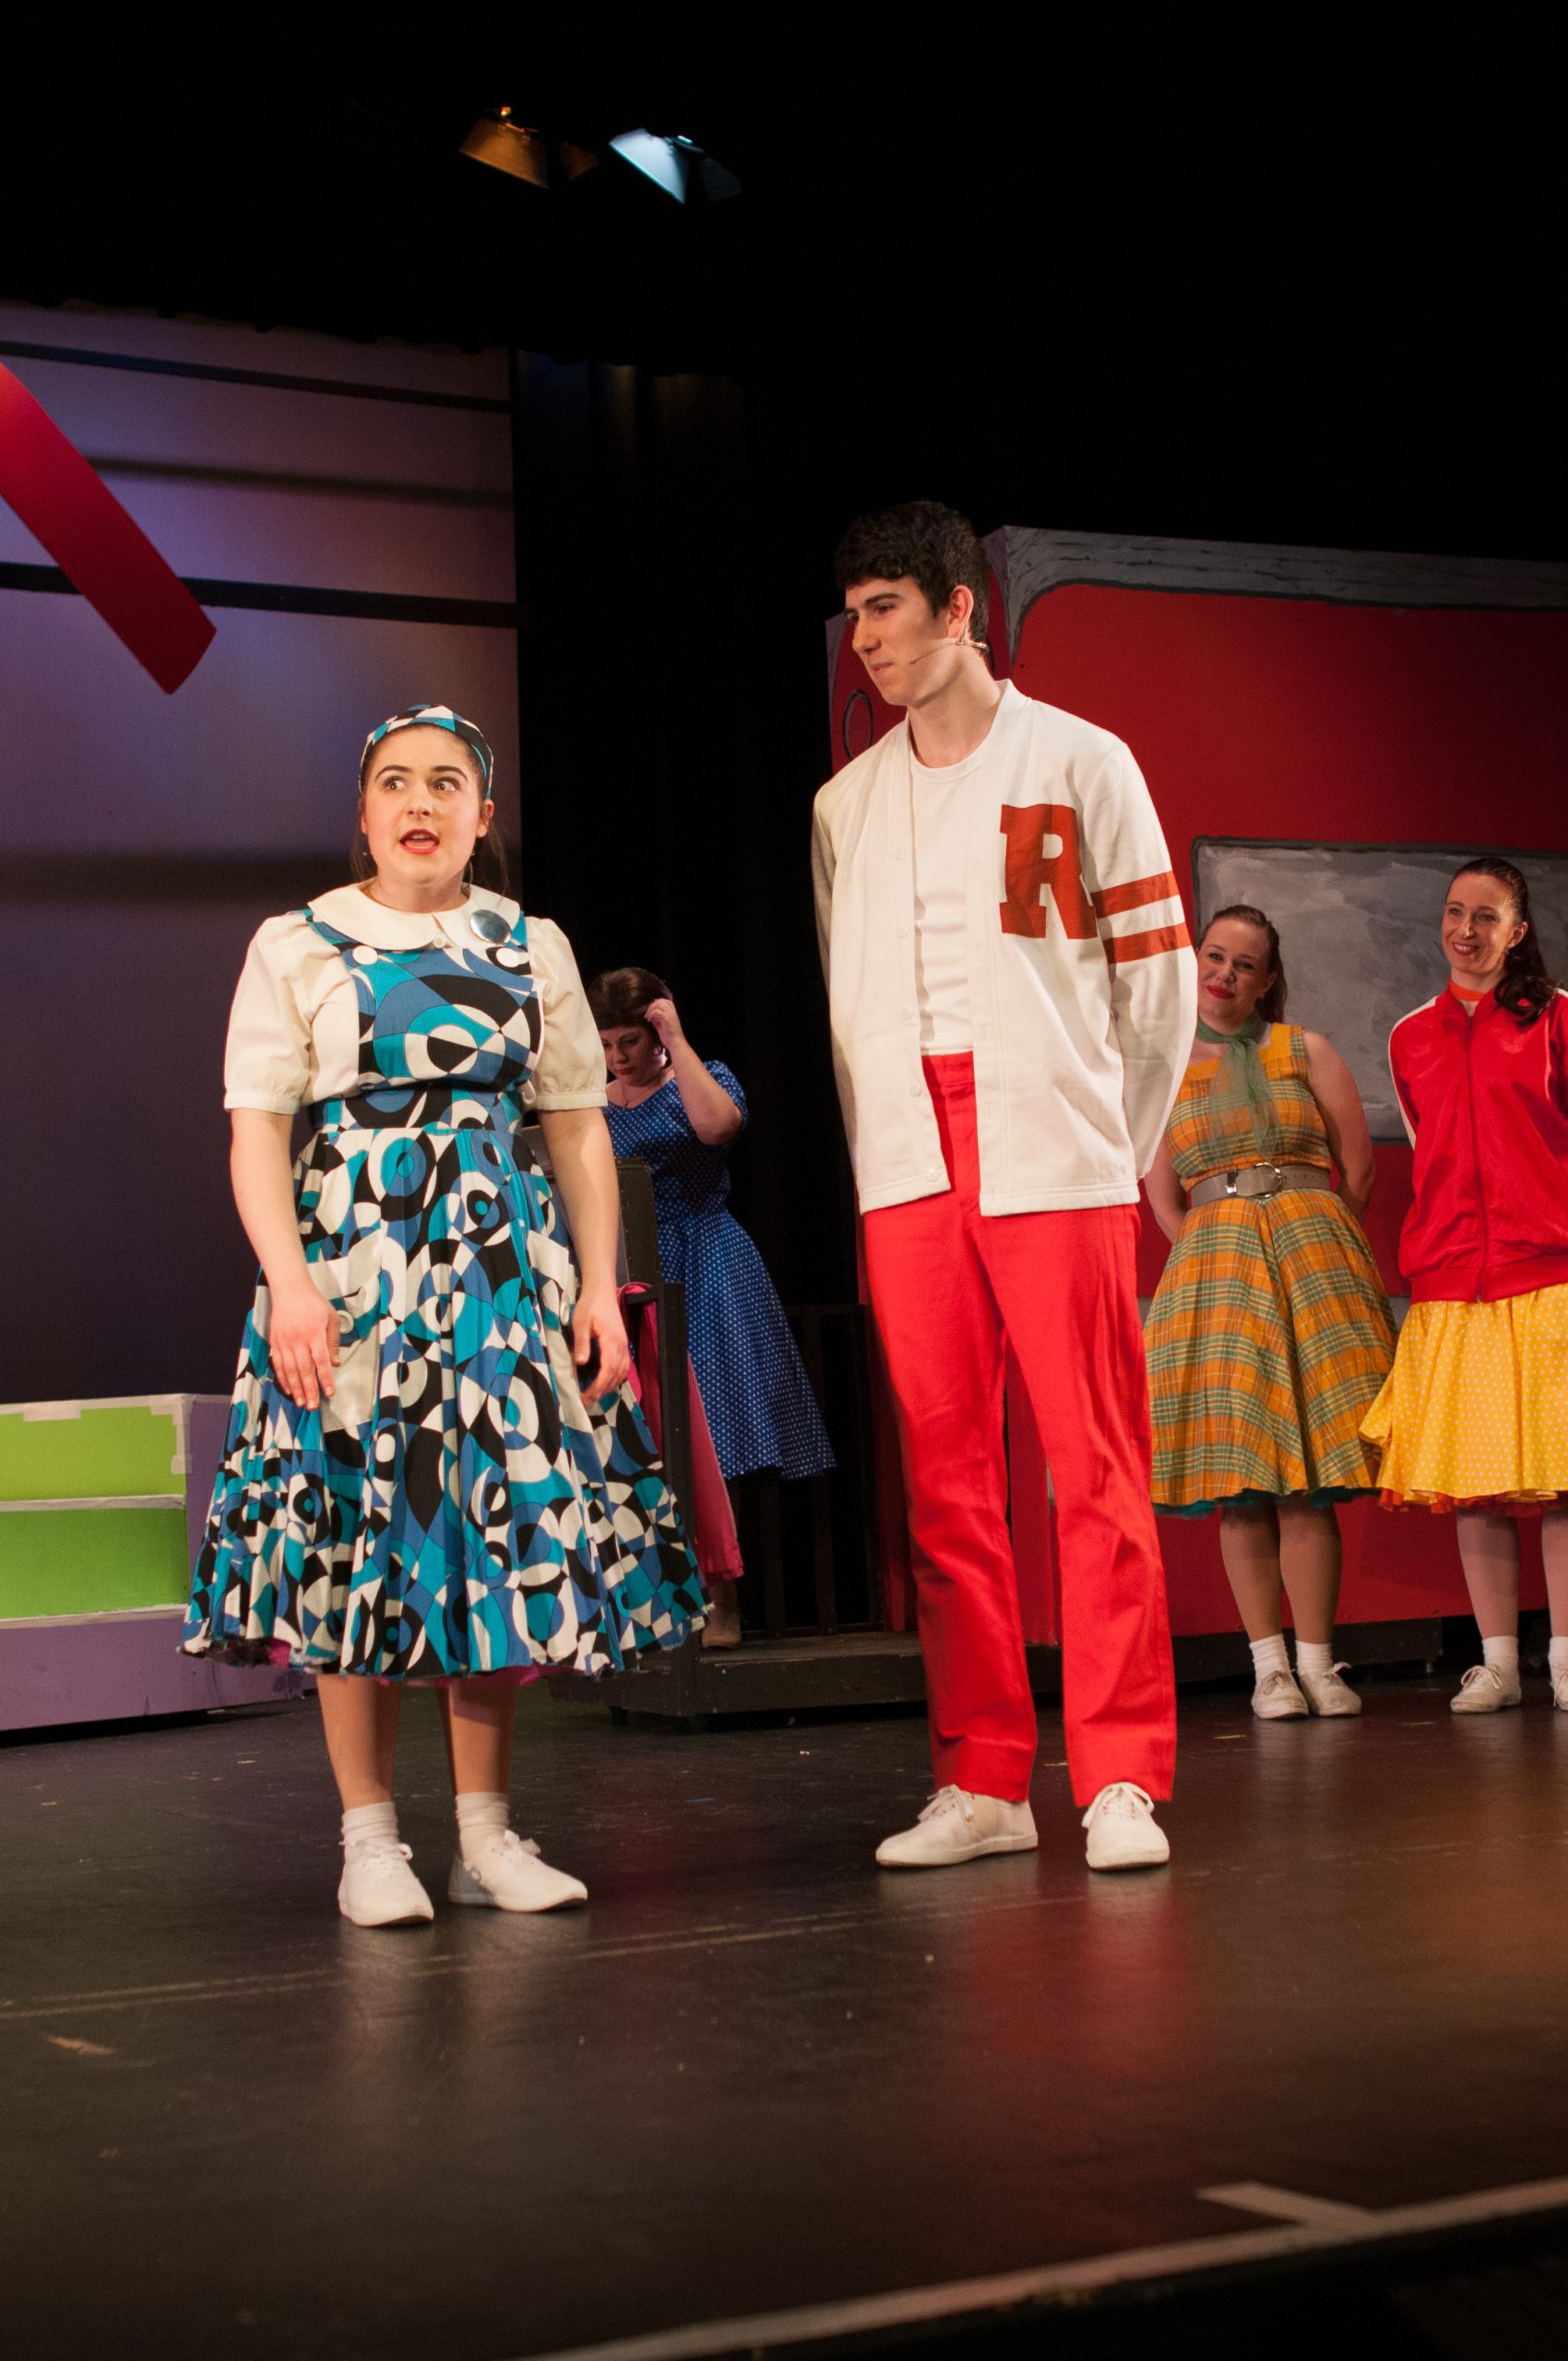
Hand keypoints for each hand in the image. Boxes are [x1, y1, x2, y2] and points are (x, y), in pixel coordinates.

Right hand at [267, 1276, 339, 1409]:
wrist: (290, 1290)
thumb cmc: (314, 1303)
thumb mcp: (331, 1317)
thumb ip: (333, 1341)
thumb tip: (335, 1364)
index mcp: (314, 1333)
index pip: (321, 1361)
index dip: (325, 1378)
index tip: (329, 1393)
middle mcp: (297, 1339)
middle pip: (304, 1369)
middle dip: (309, 1390)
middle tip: (313, 1406)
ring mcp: (284, 1342)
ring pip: (289, 1370)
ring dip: (295, 1388)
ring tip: (301, 1403)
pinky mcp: (274, 1342)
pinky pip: (278, 1364)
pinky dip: (283, 1378)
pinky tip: (288, 1389)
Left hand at [572, 1278, 629, 1396]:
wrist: (601, 1290)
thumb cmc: (590, 1305)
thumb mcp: (581, 1322)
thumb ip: (581, 1342)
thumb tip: (581, 1363)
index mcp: (612, 1341)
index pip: (608, 1370)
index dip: (597, 1386)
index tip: (585, 1397)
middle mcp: (622, 1346)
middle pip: (616, 1375)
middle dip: (602, 1390)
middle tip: (587, 1401)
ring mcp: (624, 1345)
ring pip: (621, 1372)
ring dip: (609, 1386)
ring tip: (595, 1395)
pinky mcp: (621, 1344)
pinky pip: (622, 1366)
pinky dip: (615, 1378)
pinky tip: (605, 1382)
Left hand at [642, 997, 684, 1051]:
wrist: (676, 1044)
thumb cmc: (670, 1038)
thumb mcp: (662, 1026)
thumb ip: (657, 1020)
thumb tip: (650, 1016)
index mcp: (674, 1013)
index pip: (665, 1001)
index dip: (657, 1002)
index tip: (650, 1008)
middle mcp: (673, 1012)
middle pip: (661, 1001)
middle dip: (652, 1005)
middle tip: (647, 1014)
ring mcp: (670, 1014)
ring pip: (659, 1004)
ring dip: (651, 1009)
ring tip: (647, 1017)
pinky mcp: (667, 1018)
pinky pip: (657, 1011)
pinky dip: (651, 1014)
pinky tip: (649, 1020)